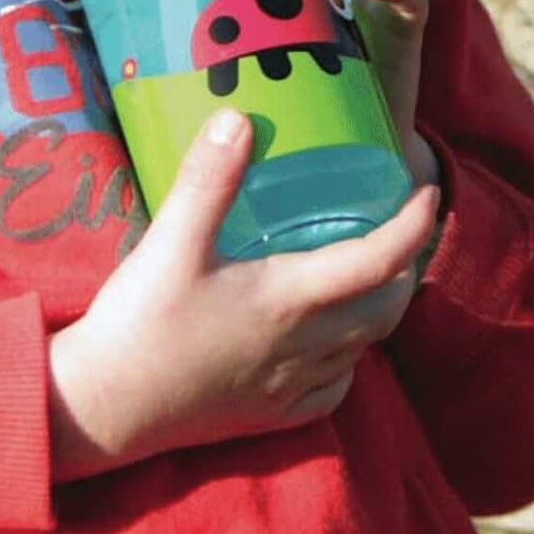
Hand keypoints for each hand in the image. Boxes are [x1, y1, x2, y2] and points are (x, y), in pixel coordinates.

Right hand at [47, 111, 439, 479]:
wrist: (106, 407)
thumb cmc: (140, 321)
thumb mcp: (172, 240)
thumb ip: (208, 178)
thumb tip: (239, 116)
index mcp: (291, 300)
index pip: (381, 260)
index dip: (414, 225)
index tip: (427, 193)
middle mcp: (305, 347)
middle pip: (387, 308)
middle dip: (405, 268)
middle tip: (399, 230)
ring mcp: (290, 388)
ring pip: (365, 349)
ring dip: (380, 309)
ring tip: (368, 275)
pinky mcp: (271, 417)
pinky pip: (335, 388)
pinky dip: (348, 358)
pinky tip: (329, 344)